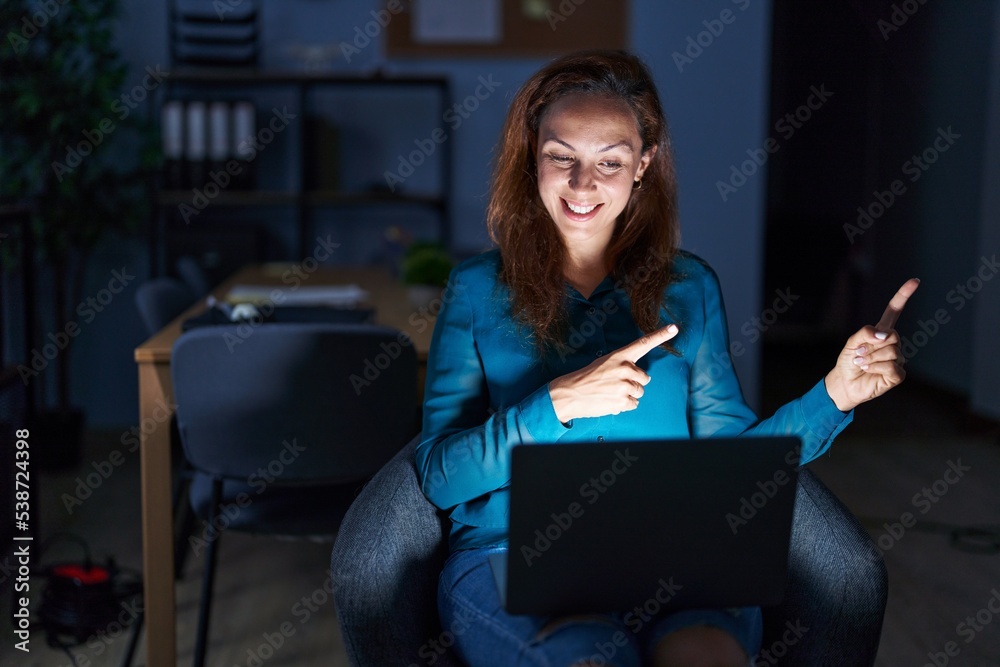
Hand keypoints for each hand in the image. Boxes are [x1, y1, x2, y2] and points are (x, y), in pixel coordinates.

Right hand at [549, 324, 678, 422]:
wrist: (570, 393)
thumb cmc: (587, 378)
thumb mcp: (604, 364)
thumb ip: (623, 366)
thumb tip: (637, 378)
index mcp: (620, 356)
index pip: (643, 344)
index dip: (660, 336)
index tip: (674, 328)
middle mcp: (625, 368)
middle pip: (645, 378)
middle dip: (634, 383)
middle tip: (615, 385)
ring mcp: (624, 385)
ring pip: (640, 392)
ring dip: (629, 395)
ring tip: (611, 393)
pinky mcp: (622, 400)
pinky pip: (634, 404)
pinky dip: (624, 405)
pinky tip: (611, 401)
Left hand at [824, 278, 919, 411]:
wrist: (845, 383)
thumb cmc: (848, 361)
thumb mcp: (851, 343)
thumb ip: (866, 333)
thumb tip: (885, 335)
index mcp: (881, 332)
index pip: (894, 311)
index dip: (903, 296)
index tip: (915, 281)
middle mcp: (892, 343)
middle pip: (893, 336)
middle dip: (872, 345)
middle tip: (859, 353)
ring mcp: (897, 359)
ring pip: (891, 352)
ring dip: (871, 358)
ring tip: (861, 363)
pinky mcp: (898, 374)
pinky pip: (891, 367)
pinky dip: (876, 368)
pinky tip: (869, 371)